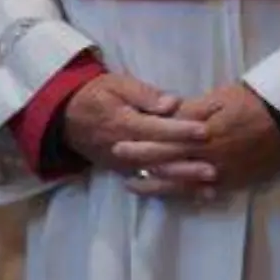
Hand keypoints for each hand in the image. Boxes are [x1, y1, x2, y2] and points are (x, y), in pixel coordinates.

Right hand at [62, 73, 211, 177]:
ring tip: (209, 188)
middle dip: (187, 165)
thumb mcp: (118, 84)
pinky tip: (193, 195)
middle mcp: (124, 149)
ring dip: (183, 183)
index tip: (204, 131)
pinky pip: (150, 184)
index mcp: (124, 123)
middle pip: (159, 159)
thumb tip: (172, 103)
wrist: (66, 116)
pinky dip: (172, 191)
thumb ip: (145, 95)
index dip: (181, 130)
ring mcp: (123, 164)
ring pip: (156, 177)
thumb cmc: (96, 94)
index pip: (157, 129)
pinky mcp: (123, 172)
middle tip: (213, 169)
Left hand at [117, 84, 279, 198]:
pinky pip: (204, 192)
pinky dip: (187, 195)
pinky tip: (173, 196)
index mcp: (202, 133)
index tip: (118, 146)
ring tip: (135, 186)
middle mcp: (207, 157)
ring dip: (157, 185)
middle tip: (118, 166)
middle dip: (141, 165)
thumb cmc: (253, 102)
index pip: (164, 140)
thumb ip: (190, 110)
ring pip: (181, 183)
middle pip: (168, 163)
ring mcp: (220, 173)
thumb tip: (165, 115)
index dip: (140, 144)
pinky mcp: (233, 182)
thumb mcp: (219, 98)